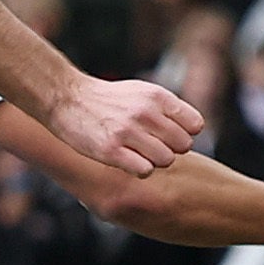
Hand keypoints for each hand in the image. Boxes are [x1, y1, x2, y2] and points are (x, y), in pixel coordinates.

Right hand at [50, 71, 200, 177]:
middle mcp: (145, 113)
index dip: (185, 134)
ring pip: (166, 160)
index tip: (169, 135)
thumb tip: (194, 131)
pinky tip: (128, 161)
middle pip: (183, 146)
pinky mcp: (111, 150)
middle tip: (152, 146)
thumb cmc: (110, 100)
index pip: (195, 125)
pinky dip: (140, 170)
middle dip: (171, 150)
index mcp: (157, 97)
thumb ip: (168, 109)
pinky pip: (145, 171)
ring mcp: (128, 132)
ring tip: (138, 153)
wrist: (68, 99)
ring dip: (155, 161)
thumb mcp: (142, 93)